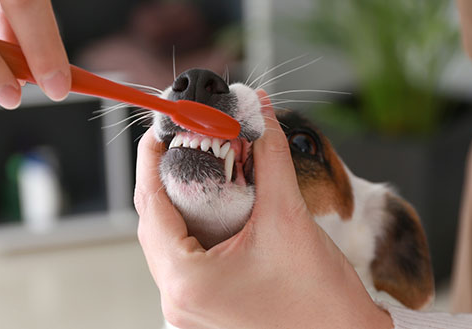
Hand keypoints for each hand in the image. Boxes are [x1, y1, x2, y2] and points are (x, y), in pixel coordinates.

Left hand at [134, 90, 392, 328]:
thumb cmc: (321, 300)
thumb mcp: (289, 216)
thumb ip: (270, 155)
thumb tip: (259, 113)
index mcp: (186, 280)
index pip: (150, 203)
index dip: (153, 158)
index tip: (162, 129)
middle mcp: (178, 301)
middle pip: (155, 224)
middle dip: (169, 179)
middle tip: (187, 145)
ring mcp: (189, 312)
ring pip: (169, 245)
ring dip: (182, 207)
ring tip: (203, 174)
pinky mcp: (205, 314)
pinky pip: (186, 264)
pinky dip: (196, 232)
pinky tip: (217, 212)